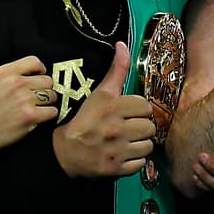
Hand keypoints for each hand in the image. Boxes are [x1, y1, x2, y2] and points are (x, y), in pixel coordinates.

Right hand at [0, 56, 58, 164]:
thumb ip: (8, 76)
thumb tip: (28, 75)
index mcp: (5, 73)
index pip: (34, 62)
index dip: (40, 71)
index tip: (38, 78)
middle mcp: (16, 83)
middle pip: (47, 80)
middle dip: (44, 90)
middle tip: (36, 99)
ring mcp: (24, 99)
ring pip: (52, 96)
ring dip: (47, 103)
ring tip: (35, 109)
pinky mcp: (30, 116)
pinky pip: (52, 111)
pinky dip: (48, 116)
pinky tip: (37, 118)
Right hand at [52, 42, 155, 177]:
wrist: (64, 154)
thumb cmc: (84, 121)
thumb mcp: (99, 94)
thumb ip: (116, 71)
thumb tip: (123, 45)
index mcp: (112, 108)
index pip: (145, 106)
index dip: (137, 110)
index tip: (127, 113)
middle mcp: (116, 129)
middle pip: (150, 126)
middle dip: (141, 127)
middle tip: (128, 128)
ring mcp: (117, 151)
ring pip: (148, 145)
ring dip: (140, 144)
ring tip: (127, 142)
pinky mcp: (117, 169)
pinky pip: (141, 163)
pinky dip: (134, 161)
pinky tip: (123, 155)